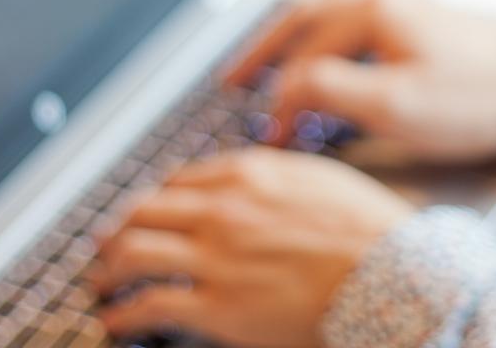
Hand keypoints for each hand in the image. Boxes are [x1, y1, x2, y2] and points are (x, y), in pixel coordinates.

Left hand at [87, 148, 413, 346]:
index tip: (147, 215)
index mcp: (248, 175)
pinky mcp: (217, 306)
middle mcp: (222, 211)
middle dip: (115, 233)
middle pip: (142, 213)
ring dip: (107, 273)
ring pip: (132, 256)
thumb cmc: (373, 233)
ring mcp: (215, 259)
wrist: (394, 276)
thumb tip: (256, 175)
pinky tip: (117, 322)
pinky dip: (123, 315)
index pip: (177, 181)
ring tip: (101, 287)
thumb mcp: (323, 179)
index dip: (153, 201)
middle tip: (106, 248)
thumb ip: (279, 174)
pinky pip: (149, 306)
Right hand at [226, 0, 495, 164]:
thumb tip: (288, 91)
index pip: (304, 55)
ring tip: (266, 70)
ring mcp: (409, 7)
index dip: (281, 99)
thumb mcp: (394, 105)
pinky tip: (325, 68)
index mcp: (376, 9)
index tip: (271, 135)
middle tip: (232, 79)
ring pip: (330, 17)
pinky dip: (328, 46)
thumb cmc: (478, 101)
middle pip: (305, 17)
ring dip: (294, 44)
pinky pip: (358, 27)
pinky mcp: (426, 25)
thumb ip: (331, 92)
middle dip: (265, 51)